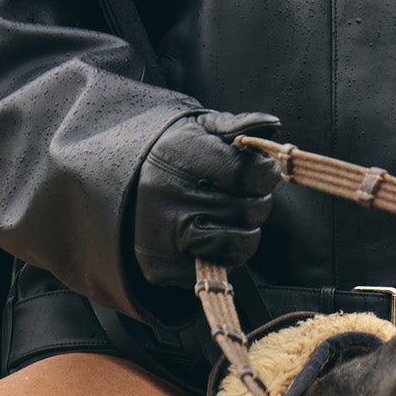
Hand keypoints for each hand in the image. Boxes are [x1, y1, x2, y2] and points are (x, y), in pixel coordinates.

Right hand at [133, 110, 282, 283]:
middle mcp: (166, 194)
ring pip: (239, 244)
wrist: (121, 183)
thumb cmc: (176, 153)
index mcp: (178, 153)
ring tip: (230, 216)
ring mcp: (161, 234)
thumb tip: (274, 125)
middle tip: (241, 195)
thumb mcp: (202, 128)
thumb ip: (238, 126)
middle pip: (249, 210)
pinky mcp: (160, 266)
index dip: (266, 173)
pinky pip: (219, 269)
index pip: (247, 173)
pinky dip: (224, 255)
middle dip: (257, 202)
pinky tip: (210, 236)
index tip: (261, 171)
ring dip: (245, 231)